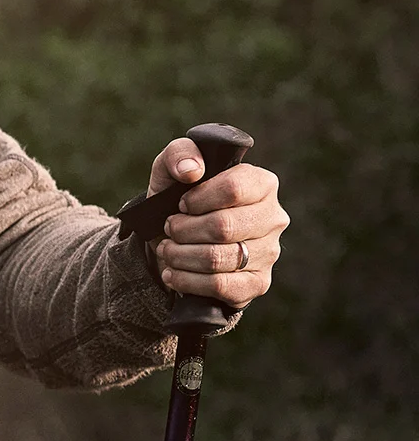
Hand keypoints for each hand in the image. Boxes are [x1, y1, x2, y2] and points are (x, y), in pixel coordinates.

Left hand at [146, 136, 288, 307]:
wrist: (175, 240)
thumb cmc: (179, 198)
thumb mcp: (172, 169)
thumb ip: (180, 154)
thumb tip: (191, 170)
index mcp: (261, 184)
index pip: (234, 188)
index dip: (198, 198)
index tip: (181, 204)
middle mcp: (273, 218)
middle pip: (223, 227)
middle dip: (183, 230)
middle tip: (169, 228)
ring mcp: (269, 253)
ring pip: (217, 258)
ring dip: (179, 255)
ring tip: (167, 249)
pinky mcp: (257, 283)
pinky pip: (221, 286)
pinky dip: (187, 281)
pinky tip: (173, 273)